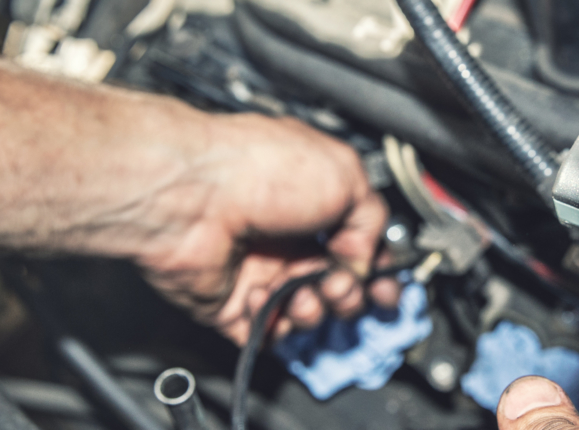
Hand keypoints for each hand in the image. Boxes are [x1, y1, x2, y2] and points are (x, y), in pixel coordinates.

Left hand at [132, 114, 399, 343]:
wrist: (190, 194)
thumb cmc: (256, 168)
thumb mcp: (345, 175)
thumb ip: (373, 219)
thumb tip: (368, 258)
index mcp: (315, 200)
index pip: (359, 245)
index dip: (378, 268)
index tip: (388, 285)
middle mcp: (287, 234)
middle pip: (337, 284)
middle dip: (351, 292)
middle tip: (343, 286)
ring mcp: (259, 268)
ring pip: (307, 312)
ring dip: (316, 309)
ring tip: (304, 292)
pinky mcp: (231, 302)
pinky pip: (266, 330)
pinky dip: (275, 324)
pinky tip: (269, 299)